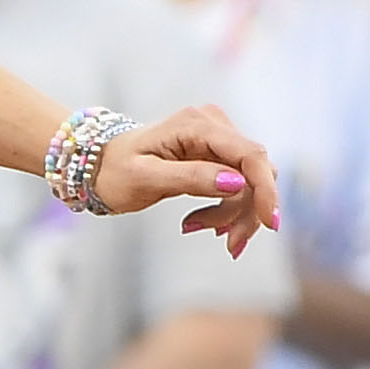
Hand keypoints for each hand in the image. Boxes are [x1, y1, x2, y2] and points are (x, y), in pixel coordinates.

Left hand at [90, 104, 281, 256]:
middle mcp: (213, 124)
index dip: (266, 189)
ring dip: (234, 214)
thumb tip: (236, 182)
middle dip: (246, 211)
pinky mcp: (217, 153)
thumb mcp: (145, 178)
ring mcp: (217, 137)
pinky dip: (226, 209)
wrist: (99, 164)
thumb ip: (190, 177)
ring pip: (250, 182)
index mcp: (196, 124)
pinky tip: (200, 222)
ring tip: (196, 227)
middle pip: (255, 171)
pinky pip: (238, 185)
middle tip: (227, 244)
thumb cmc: (115, 170)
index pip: (250, 154)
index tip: (270, 224)